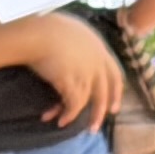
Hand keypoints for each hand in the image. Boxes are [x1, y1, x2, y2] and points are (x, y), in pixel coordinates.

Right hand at [24, 11, 124, 128]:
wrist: (38, 34)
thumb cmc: (46, 27)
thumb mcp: (70, 30)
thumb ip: (78, 42)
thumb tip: (70, 48)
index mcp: (98, 48)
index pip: (114, 73)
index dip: (115, 91)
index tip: (114, 106)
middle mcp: (97, 63)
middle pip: (105, 90)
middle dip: (101, 110)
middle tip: (94, 126)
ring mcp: (86, 73)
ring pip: (90, 101)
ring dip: (78, 116)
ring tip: (64, 124)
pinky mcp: (73, 83)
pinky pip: (74, 105)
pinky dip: (67, 114)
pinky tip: (57, 120)